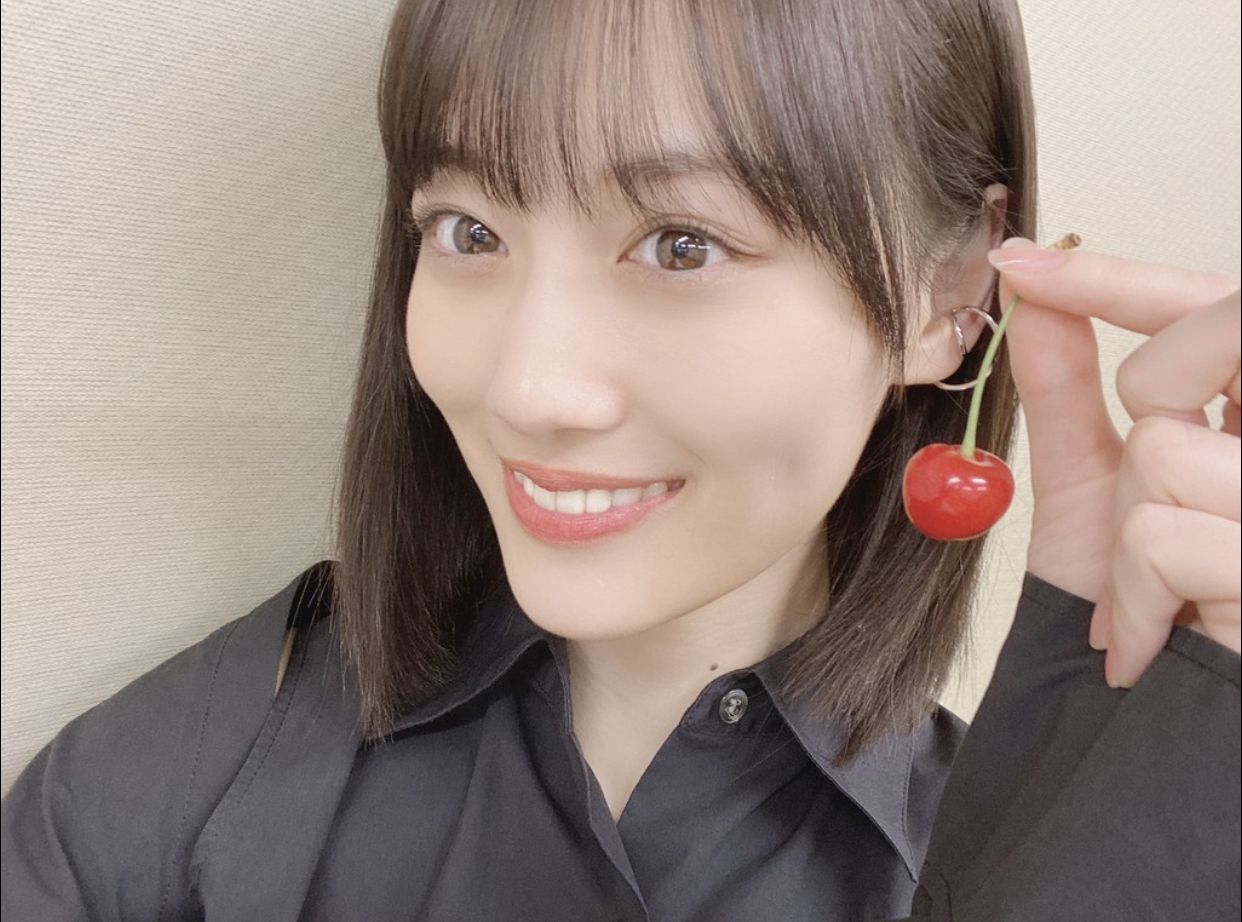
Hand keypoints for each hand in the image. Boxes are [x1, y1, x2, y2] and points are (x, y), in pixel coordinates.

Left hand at [992, 239, 1239, 686]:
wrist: (1144, 737)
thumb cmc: (1137, 613)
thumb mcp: (1094, 490)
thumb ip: (1069, 388)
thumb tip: (1031, 291)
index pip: (1223, 308)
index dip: (1121, 277)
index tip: (1019, 261)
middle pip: (1223, 333)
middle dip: (1148, 395)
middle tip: (1141, 488)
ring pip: (1170, 451)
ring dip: (1127, 534)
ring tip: (1151, 595)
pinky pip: (1166, 537)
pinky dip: (1131, 598)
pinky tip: (1151, 639)